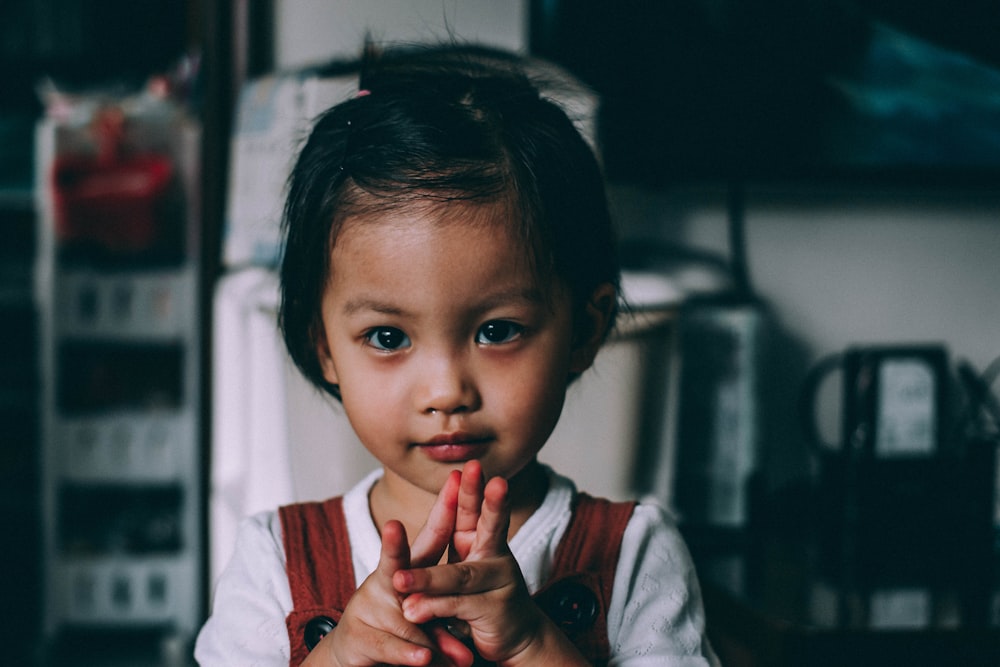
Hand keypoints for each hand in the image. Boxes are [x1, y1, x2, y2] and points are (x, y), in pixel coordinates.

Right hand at [304, 471, 472, 666]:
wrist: (357, 653)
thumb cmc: (400, 625)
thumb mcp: (430, 612)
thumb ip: (449, 609)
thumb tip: (481, 604)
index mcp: (408, 569)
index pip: (431, 536)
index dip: (443, 509)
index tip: (455, 480)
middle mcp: (385, 582)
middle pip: (392, 562)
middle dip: (392, 545)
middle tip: (392, 526)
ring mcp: (368, 607)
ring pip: (399, 615)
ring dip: (424, 632)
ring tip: (437, 646)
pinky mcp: (358, 637)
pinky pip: (388, 645)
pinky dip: (407, 652)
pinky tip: (423, 658)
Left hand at [393, 462, 577, 665]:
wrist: (515, 637)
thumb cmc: (479, 602)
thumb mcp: (456, 578)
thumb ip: (435, 570)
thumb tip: (402, 567)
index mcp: (481, 542)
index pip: (474, 512)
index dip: (471, 490)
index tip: (468, 467)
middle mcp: (495, 557)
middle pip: (489, 526)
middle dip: (487, 500)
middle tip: (484, 475)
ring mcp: (500, 583)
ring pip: (460, 576)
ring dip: (427, 579)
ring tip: (399, 580)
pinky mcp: (496, 611)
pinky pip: (458, 606)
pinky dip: (433, 608)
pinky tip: (413, 610)